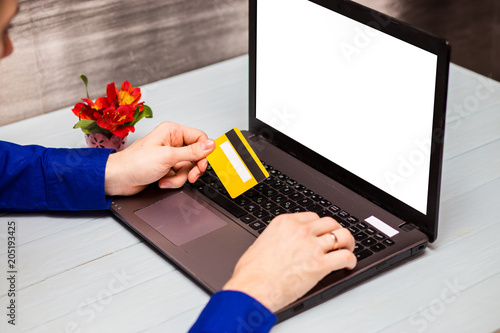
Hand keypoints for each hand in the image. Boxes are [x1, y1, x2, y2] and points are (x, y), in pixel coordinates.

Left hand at [104, 121, 214, 195]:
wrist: (119, 179)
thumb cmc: (134, 163)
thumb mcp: (168, 157)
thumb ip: (192, 152)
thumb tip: (210, 145)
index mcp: (172, 132)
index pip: (199, 138)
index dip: (204, 152)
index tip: (202, 163)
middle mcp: (172, 142)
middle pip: (196, 155)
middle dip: (192, 168)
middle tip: (191, 175)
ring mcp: (169, 156)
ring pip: (188, 168)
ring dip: (179, 177)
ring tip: (167, 179)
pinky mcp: (166, 168)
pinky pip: (180, 175)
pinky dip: (173, 181)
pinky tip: (162, 181)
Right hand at [222, 212, 356, 312]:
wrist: (252, 288)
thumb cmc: (251, 271)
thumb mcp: (262, 242)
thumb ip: (277, 238)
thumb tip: (282, 243)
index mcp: (285, 223)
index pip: (312, 216)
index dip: (319, 226)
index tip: (321, 232)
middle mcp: (300, 230)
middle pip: (330, 222)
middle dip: (335, 231)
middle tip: (337, 240)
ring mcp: (311, 246)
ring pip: (341, 236)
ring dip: (347, 243)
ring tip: (347, 249)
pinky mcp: (319, 264)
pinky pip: (345, 257)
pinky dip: (350, 260)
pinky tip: (348, 264)